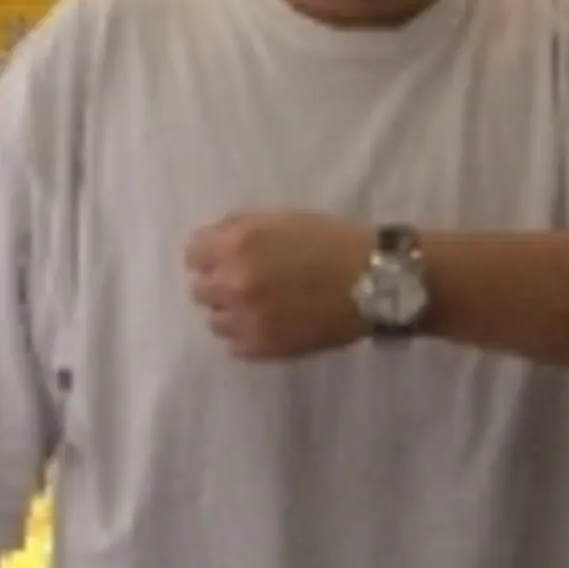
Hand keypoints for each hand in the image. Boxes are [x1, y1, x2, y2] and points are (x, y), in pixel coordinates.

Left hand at [185, 210, 371, 360]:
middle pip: (200, 290)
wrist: (375, 282)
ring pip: (215, 321)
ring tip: (261, 306)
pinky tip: (270, 324)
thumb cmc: (333, 242)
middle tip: (247, 282)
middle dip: (218, 283)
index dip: (209, 254)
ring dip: (231, 312)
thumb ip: (239, 228)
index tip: (223, 258)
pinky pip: (234, 346)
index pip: (193, 253)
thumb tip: (209, 244)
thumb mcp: (283, 219)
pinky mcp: (263, 348)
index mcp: (238, 244)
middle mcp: (234, 282)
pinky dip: (247, 335)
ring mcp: (247, 319)